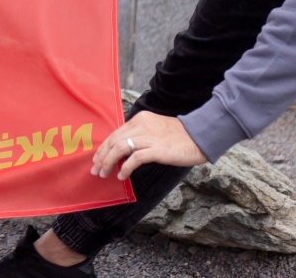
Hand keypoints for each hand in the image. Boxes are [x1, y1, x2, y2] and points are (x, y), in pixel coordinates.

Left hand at [91, 110, 207, 180]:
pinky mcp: (157, 149)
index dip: (104, 147)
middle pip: (114, 140)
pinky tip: (121, 175)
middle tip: (96, 169)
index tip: (97, 159)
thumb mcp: (155, 129)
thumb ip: (139, 135)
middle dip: (102, 156)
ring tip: (104, 174)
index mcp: (140, 119)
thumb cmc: (179, 136)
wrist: (199, 137)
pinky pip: (134, 158)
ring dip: (109, 162)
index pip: (116, 133)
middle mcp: (142, 125)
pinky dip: (125, 167)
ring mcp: (149, 137)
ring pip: (120, 148)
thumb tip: (122, 149)